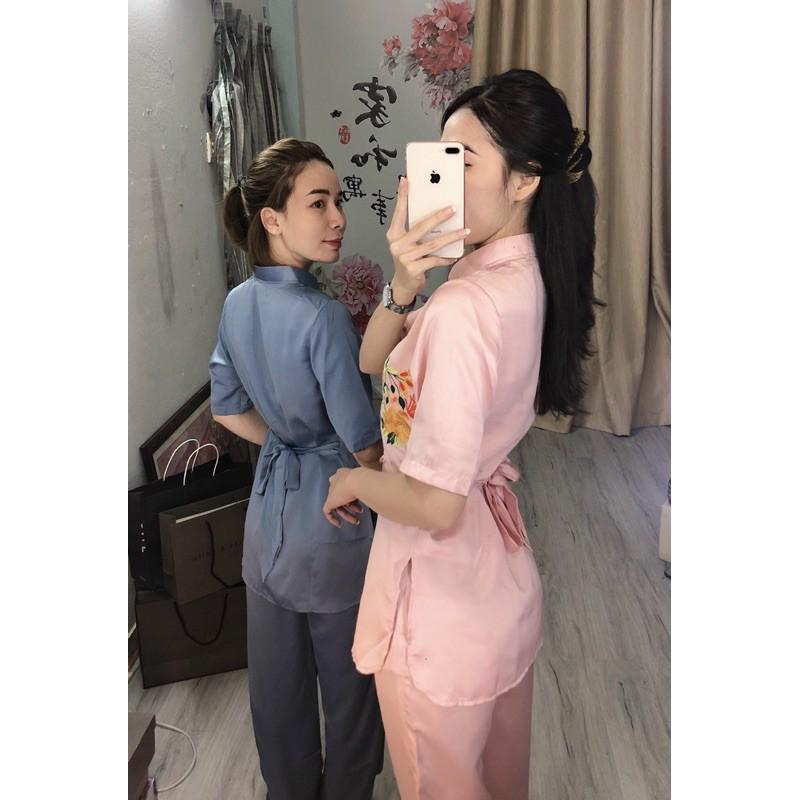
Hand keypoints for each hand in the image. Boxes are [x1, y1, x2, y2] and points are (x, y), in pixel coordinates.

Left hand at [323, 468, 365, 527]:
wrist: (357, 481)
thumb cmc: (363, 480)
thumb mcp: (365, 480)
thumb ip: (364, 485)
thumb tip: (372, 492)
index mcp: (342, 474)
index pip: (344, 485)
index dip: (350, 494)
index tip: (357, 501)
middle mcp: (335, 482)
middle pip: (342, 496)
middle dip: (352, 506)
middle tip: (360, 512)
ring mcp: (331, 492)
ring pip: (338, 505)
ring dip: (347, 514)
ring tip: (356, 520)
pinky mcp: (329, 501)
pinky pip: (328, 512)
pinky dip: (332, 519)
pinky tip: (339, 524)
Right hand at [386, 176, 469, 304]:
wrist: (403, 285)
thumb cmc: (408, 261)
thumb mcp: (407, 244)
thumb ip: (415, 231)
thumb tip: (436, 214)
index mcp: (394, 235)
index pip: (399, 212)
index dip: (402, 196)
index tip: (406, 180)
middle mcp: (397, 245)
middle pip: (421, 227)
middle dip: (438, 216)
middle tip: (453, 208)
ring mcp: (405, 257)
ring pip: (433, 244)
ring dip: (451, 237)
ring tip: (465, 231)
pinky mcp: (414, 269)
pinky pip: (435, 260)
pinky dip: (446, 258)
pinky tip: (455, 255)